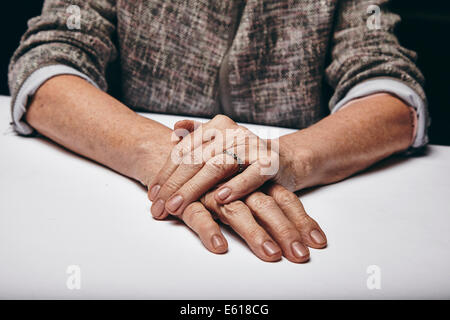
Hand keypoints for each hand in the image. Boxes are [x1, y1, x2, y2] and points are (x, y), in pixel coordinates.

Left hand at [148, 115, 297, 218]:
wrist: (281, 160)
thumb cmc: (242, 157)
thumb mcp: (217, 145)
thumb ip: (195, 138)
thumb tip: (173, 131)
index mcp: (216, 126)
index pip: (184, 150)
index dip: (166, 173)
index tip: (152, 194)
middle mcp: (233, 132)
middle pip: (197, 159)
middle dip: (175, 185)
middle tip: (160, 207)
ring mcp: (252, 146)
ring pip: (218, 165)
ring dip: (196, 188)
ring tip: (178, 206)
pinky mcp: (270, 162)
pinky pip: (252, 174)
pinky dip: (237, 186)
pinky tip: (221, 198)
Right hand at [162, 183, 326, 262]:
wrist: (191, 152)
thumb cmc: (227, 171)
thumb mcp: (254, 182)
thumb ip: (279, 201)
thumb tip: (314, 235)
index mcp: (257, 177)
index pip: (284, 199)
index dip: (302, 221)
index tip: (318, 242)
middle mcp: (239, 183)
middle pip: (266, 206)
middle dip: (285, 231)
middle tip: (299, 255)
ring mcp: (215, 191)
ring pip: (238, 212)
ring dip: (255, 234)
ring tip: (271, 254)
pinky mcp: (192, 201)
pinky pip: (199, 216)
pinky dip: (209, 230)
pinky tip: (220, 246)